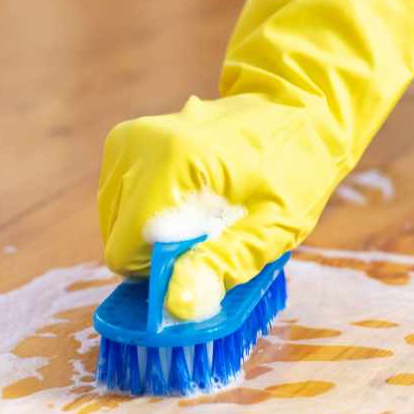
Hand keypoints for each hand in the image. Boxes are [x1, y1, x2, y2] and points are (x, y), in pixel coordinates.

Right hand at [98, 0, 413, 319]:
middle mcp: (139, 144)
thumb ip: (220, 264)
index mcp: (172, 161)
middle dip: (160, 252)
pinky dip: (149, 213)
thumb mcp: (271, 226)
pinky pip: (120, 201)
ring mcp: (128, 139)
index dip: (161, 273)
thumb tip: (175, 305)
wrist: (297, 109)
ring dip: (156, 233)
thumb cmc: (293, 168)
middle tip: (214, 232)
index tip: (205, 263)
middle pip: (118, 238)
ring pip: (116, 222)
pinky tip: (190, 200)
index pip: (125, 248)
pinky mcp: (126, 141)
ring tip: (206, 212)